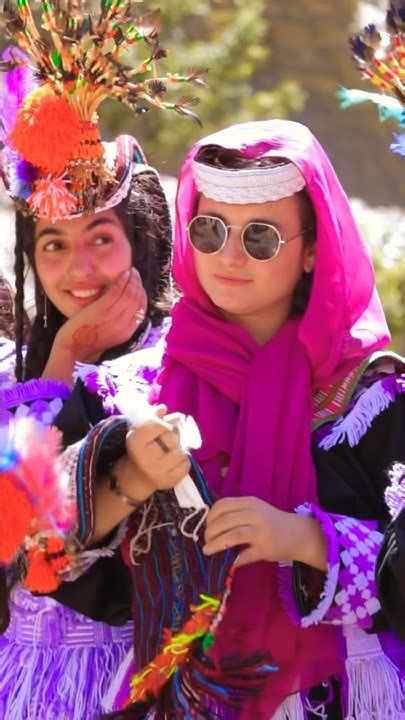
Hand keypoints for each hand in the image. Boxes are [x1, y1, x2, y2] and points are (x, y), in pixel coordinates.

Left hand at [54, 267, 146, 362]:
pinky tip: (122, 274)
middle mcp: (125, 325)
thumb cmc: (88, 341)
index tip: (139, 285)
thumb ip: (119, 322)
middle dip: (139, 284)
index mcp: (128, 332)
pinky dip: (122, 281)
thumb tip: (124, 307)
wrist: (73, 349)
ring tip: (130, 271)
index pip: (142, 310)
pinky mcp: (102, 310)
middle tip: (136, 274)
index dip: (142, 295)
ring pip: (130, 294)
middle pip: (138, 300)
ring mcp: (114, 317)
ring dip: (132, 280)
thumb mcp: (110, 334)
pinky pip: (117, 291)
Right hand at [123, 405, 190, 502]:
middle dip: (174, 434)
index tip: (162, 426)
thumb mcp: (140, 431)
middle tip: (171, 436)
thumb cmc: (141, 449)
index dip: (163, 423)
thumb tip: (163, 408)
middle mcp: (146, 458)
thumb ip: (152, 417)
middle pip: (171, 437)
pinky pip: (186, 465)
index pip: (157, 425)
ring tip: (173, 449)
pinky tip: (175, 460)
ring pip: (181, 451)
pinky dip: (184, 460)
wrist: (137, 476)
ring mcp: (158, 472)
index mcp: (135, 442)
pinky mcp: (169, 481)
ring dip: (180, 447)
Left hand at [203, 496, 326, 569]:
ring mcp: (261, 531)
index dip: (210, 517)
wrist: (298, 534)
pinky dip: (234, 560)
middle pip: (224, 521)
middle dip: (210, 532)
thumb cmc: (271, 522)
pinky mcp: (265, 548)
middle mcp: (254, 514)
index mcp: (249, 503)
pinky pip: (244, 555)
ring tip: (208, 550)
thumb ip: (235, 514)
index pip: (222, 505)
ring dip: (216, 545)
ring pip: (232, 536)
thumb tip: (210, 526)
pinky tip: (229, 563)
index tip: (207, 526)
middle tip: (206, 541)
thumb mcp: (255, 510)